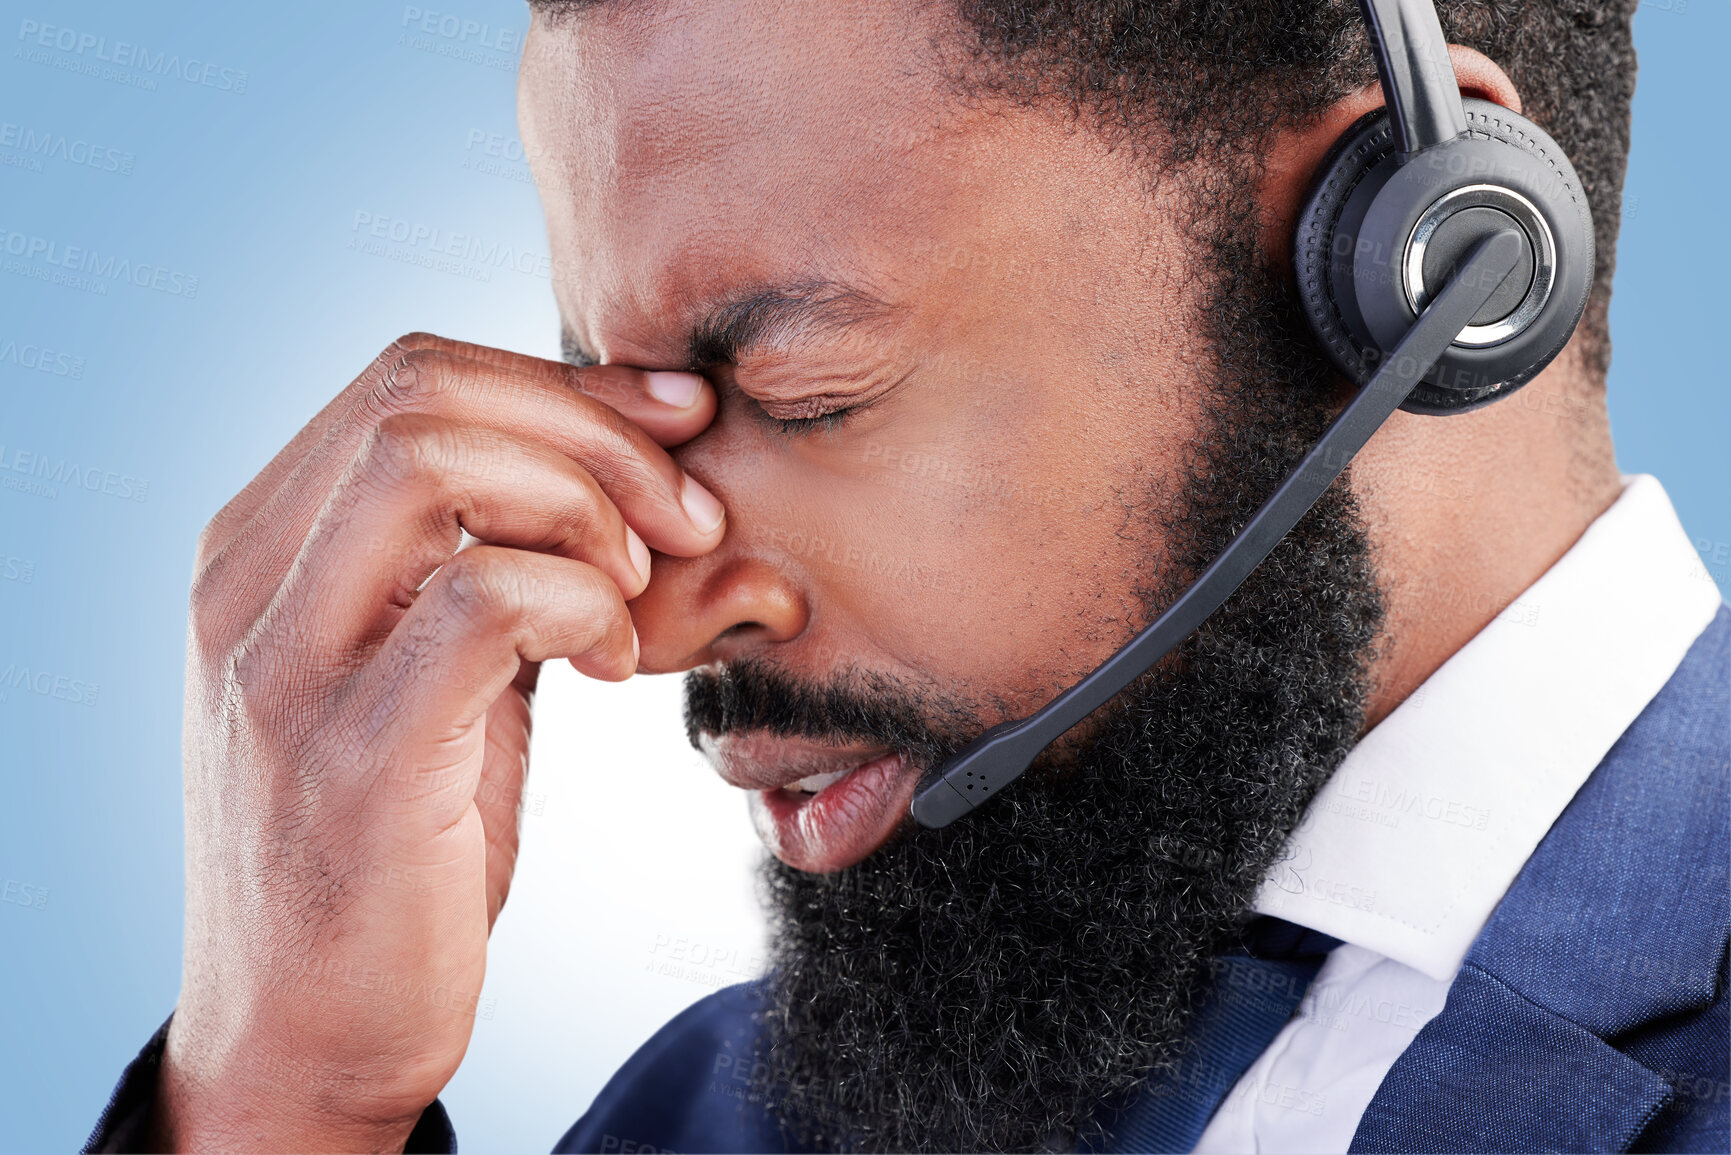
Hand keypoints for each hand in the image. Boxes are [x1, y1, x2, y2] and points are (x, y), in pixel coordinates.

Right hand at [153, 334, 722, 1151]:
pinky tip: (617, 664)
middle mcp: (248, 586)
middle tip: (687, 517)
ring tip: (638, 594)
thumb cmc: (397, 846)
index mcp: (264, 547)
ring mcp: (285, 667)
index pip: (410, 376)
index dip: (568, 383)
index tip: (680, 427)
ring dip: (583, 504)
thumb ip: (496, 565)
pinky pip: (479, 596)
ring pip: (431, 459)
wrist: (311, 1032)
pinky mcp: (350, 756)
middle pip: (421, 389)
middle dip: (594, 430)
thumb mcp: (441, 675)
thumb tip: (636, 465)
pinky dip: (580, 602)